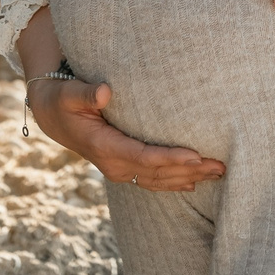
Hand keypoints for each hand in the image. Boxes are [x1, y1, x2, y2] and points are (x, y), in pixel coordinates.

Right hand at [28, 76, 223, 192]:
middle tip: (220, 165)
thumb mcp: (69, 93)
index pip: (144, 157)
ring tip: (217, 172)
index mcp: (104, 146)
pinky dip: (174, 182)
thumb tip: (104, 92)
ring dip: (188, 177)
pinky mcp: (123, 168)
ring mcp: (118, 169)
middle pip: (158, 173)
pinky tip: (193, 182)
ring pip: (158, 180)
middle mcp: (113, 164)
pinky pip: (152, 180)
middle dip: (190, 171)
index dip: (171, 158)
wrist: (54, 117)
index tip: (196, 155)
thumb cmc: (64, 99)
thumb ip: (86, 92)